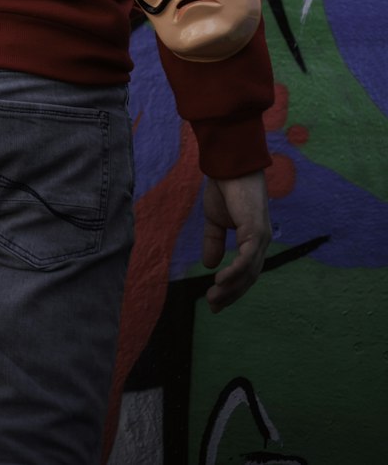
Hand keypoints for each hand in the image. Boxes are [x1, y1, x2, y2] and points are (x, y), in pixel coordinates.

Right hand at [201, 170, 270, 312]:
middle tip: (213, 306)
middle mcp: (261, 241)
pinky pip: (247, 258)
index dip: (231, 288)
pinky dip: (235, 272)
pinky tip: (220, 280)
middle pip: (249, 277)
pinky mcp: (256, 230)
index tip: (215, 302)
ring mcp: (261, 236)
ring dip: (231, 288)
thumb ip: (213, 241)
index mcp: (253, 240)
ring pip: (249, 271)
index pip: (245, 272)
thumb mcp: (214, 220)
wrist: (227, 165)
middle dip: (231, 294)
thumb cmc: (224, 188)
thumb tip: (210, 265)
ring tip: (213, 297)